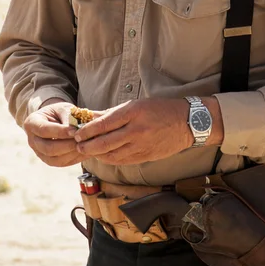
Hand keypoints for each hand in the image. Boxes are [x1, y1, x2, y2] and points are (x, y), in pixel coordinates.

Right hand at [23, 99, 85, 166]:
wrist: (55, 119)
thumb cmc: (58, 112)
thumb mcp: (62, 108)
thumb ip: (68, 116)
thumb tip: (77, 129)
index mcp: (32, 123)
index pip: (44, 130)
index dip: (60, 132)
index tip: (75, 131)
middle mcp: (32, 141)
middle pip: (48, 148)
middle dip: (67, 145)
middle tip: (81, 140)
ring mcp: (39, 153)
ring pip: (54, 159)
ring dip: (71, 153)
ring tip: (84, 146)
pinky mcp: (48, 161)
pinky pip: (61, 163)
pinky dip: (74, 159)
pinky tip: (84, 152)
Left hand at [74, 98, 192, 165]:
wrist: (187, 122)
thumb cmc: (160, 109)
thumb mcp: (137, 104)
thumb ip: (113, 113)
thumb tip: (91, 116)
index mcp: (134, 112)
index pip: (105, 123)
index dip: (88, 130)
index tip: (77, 133)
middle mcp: (137, 129)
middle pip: (106, 142)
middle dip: (88, 146)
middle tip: (78, 146)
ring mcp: (142, 145)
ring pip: (113, 155)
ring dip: (97, 155)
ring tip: (88, 152)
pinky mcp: (146, 156)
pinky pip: (123, 161)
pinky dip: (110, 159)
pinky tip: (104, 157)